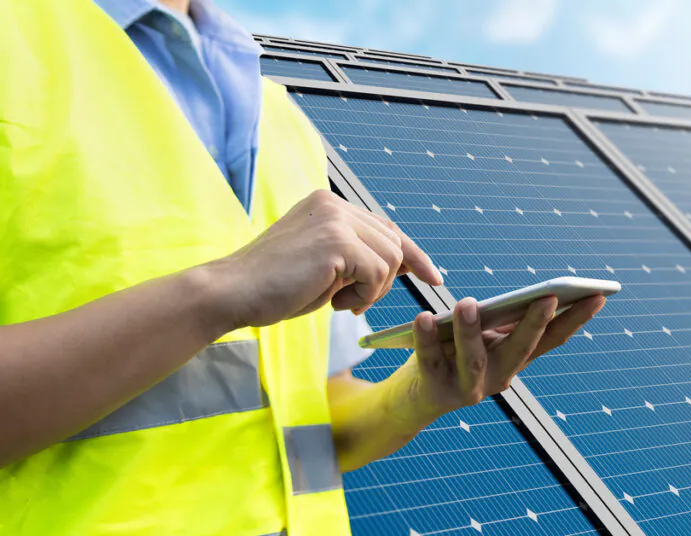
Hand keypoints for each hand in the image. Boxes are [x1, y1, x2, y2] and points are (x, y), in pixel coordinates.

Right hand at [206, 190, 442, 328]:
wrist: (232, 293)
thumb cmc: (274, 287)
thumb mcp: (325, 266)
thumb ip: (358, 256)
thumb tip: (403, 262)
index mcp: (329, 205)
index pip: (386, 227)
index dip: (413, 255)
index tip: (434, 277)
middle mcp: (334, 204)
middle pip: (394, 243)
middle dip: (386, 280)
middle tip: (352, 300)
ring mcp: (335, 219)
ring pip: (390, 258)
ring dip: (372, 289)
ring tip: (338, 299)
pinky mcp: (336, 240)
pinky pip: (378, 272)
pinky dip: (364, 294)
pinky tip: (335, 302)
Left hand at [404, 294, 606, 416]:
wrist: (410, 401)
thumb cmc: (449, 355)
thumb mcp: (479, 336)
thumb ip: (497, 322)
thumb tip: (516, 295)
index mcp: (514, 360)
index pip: (551, 339)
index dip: (576, 320)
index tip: (597, 296)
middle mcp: (498, 378)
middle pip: (520, 349)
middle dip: (535, 323)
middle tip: (548, 296)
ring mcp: (468, 389)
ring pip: (474, 359)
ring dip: (471, 331)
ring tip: (467, 303)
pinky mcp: (435, 392)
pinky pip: (430, 361)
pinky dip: (426, 339)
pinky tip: (423, 316)